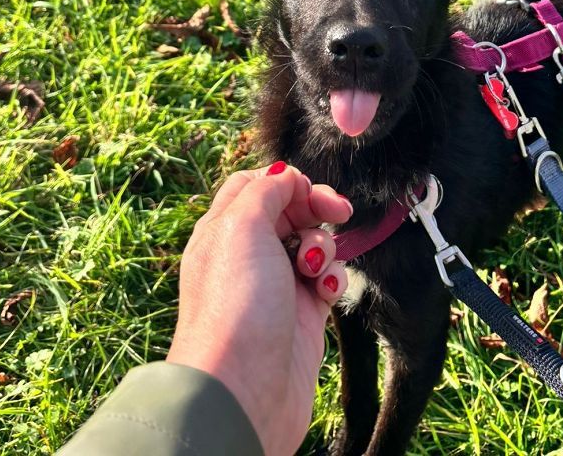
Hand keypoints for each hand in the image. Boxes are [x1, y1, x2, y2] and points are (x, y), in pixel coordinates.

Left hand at [166, 162, 351, 455]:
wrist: (245, 388)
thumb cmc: (236, 306)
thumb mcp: (240, 229)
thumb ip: (265, 191)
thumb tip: (285, 175)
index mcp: (223, 230)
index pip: (256, 186)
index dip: (287, 181)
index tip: (310, 191)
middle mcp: (248, 255)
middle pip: (290, 211)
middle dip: (315, 208)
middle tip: (338, 212)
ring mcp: (276, 285)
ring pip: (313, 243)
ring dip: (324, 245)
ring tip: (315, 268)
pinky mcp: (303, 313)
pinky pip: (327, 279)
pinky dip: (333, 277)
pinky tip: (327, 289)